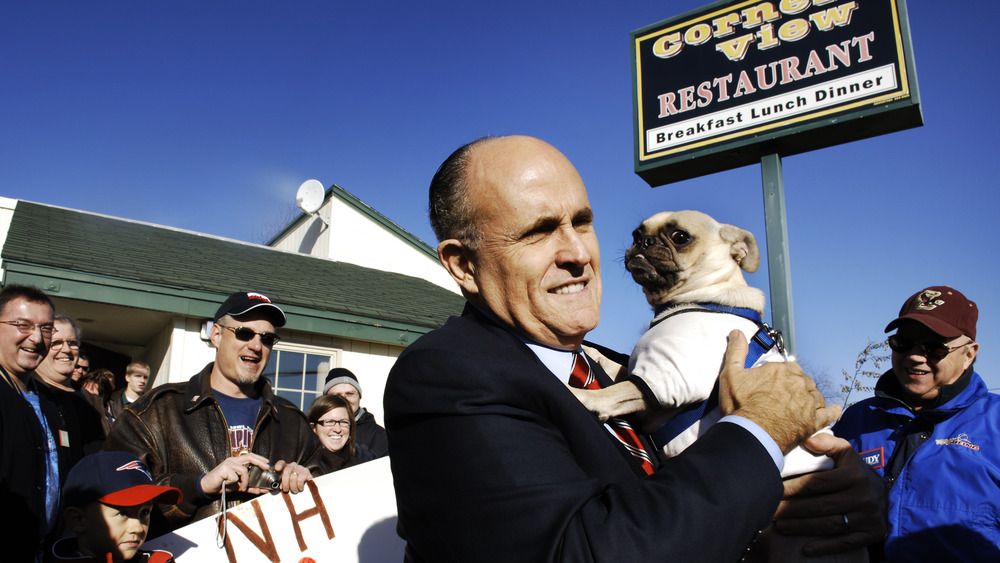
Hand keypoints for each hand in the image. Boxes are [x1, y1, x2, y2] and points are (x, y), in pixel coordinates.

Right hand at [200, 453, 270, 494]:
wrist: (207, 488)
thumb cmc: (222, 485)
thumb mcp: (237, 486)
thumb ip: (248, 487)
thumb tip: (260, 490)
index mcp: (236, 461)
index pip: (250, 456)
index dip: (259, 458)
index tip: (267, 462)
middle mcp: (232, 460)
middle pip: (249, 457)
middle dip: (260, 462)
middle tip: (267, 467)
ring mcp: (228, 463)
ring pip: (243, 470)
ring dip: (245, 481)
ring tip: (242, 488)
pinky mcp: (224, 469)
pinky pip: (235, 477)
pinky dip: (234, 483)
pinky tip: (227, 484)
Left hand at [273, 460, 311, 493]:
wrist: (306, 484)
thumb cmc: (292, 484)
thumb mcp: (286, 483)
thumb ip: (281, 483)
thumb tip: (279, 487)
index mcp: (286, 467)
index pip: (281, 463)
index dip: (279, 465)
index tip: (277, 469)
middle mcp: (293, 465)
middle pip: (286, 471)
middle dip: (285, 483)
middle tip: (285, 490)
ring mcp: (300, 468)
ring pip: (293, 477)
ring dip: (293, 487)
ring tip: (294, 491)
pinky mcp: (306, 472)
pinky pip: (300, 479)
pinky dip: (299, 486)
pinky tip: (300, 488)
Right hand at [718, 331, 840, 453]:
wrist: (750, 435)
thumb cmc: (740, 406)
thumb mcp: (731, 374)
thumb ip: (736, 351)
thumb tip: (737, 332)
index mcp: (780, 370)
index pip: (789, 367)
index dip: (783, 376)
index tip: (775, 384)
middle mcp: (797, 383)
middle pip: (803, 381)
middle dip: (797, 387)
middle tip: (785, 397)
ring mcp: (807, 403)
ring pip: (815, 396)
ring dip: (810, 399)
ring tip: (803, 406)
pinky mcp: (813, 422)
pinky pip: (829, 414)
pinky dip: (833, 412)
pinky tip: (835, 410)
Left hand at [773, 433, 887, 554]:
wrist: (885, 494)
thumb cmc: (855, 471)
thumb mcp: (846, 453)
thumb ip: (828, 443)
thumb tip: (807, 440)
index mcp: (854, 475)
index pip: (817, 483)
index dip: (793, 487)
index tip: (774, 490)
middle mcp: (863, 497)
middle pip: (820, 506)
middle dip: (792, 509)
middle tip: (770, 511)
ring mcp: (867, 517)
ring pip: (829, 525)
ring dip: (801, 527)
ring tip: (780, 526)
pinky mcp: (870, 534)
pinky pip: (844, 542)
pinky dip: (824, 547)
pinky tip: (805, 549)